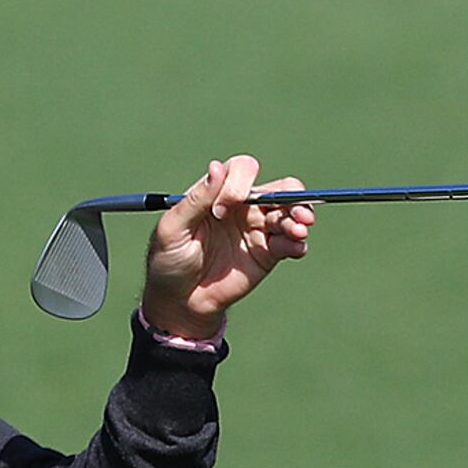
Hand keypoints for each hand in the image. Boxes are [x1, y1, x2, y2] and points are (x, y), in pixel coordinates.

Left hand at [140, 156, 312, 339]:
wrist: (179, 300)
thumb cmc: (169, 259)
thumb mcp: (173, 227)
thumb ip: (198, 198)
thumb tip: (217, 167)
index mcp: (218, 193)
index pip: (242, 171)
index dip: (239, 184)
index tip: (221, 211)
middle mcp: (242, 207)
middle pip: (278, 188)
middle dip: (291, 195)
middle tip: (295, 212)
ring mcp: (257, 230)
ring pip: (289, 214)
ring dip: (299, 219)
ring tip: (298, 231)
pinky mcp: (267, 254)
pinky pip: (289, 244)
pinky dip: (297, 244)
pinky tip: (296, 249)